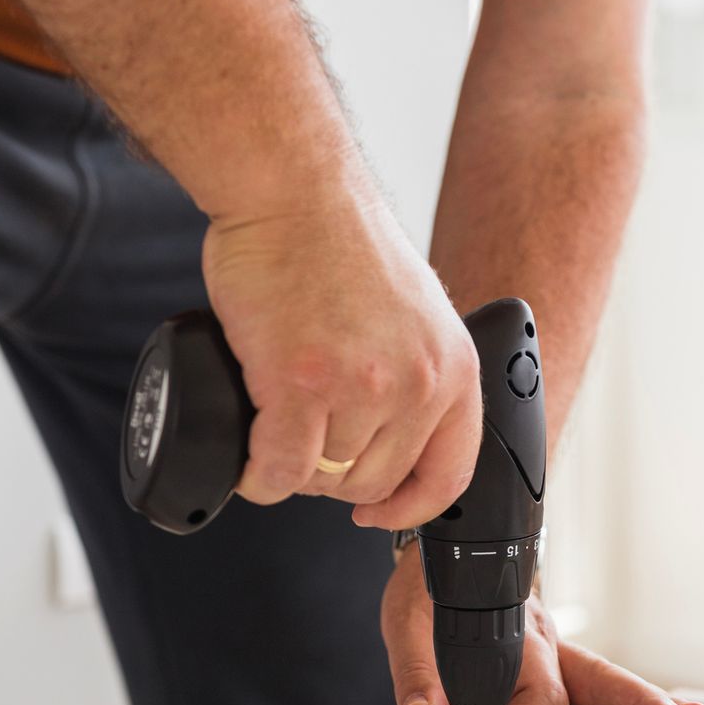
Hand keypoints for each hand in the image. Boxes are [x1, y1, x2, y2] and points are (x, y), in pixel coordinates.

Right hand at [202, 185, 481, 528]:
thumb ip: (413, 372)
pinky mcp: (302, 385)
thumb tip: (384, 434)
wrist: (293, 190)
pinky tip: (250, 457)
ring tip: (272, 436)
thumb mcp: (413, 313)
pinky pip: (280, 469)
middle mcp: (418, 383)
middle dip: (332, 479)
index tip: (380, 514)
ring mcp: (361, 388)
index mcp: (453, 368)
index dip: (410, 508)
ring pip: (323, 479)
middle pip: (373, 482)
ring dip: (291, 470)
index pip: (450, 473)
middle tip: (302, 448)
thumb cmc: (336, 239)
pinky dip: (259, 474)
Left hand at [381, 557, 703, 704]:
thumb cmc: (433, 588)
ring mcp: (560, 657)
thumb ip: (417, 671)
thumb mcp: (409, 621)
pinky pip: (598, 690)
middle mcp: (549, 647)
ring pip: (610, 686)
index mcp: (518, 638)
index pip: (535, 700)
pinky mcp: (557, 668)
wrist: (440, 557)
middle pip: (604, 682)